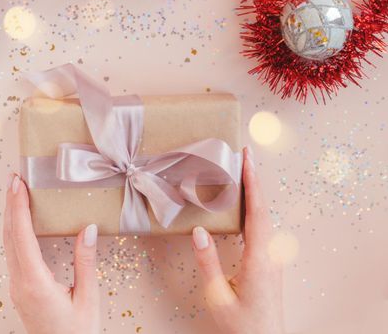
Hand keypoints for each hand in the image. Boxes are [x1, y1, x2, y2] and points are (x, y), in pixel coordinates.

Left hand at [3, 174, 99, 333]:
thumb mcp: (87, 298)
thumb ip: (85, 262)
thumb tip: (87, 229)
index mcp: (35, 283)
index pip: (22, 237)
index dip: (19, 207)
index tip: (18, 185)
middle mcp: (20, 283)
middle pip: (9, 236)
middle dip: (11, 205)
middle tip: (15, 179)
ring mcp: (17, 287)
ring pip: (8, 244)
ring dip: (11, 217)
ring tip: (16, 194)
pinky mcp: (20, 289)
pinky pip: (12, 254)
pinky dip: (15, 232)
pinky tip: (21, 223)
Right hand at [192, 147, 283, 333]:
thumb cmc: (242, 325)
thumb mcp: (218, 297)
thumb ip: (208, 262)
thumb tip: (199, 231)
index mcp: (260, 259)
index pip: (257, 211)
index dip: (252, 182)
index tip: (247, 158)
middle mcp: (271, 253)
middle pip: (263, 208)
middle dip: (254, 179)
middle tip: (244, 154)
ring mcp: (273, 258)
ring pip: (264, 217)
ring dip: (254, 192)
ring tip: (241, 172)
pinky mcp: (269, 263)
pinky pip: (262, 228)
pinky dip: (253, 208)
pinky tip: (243, 205)